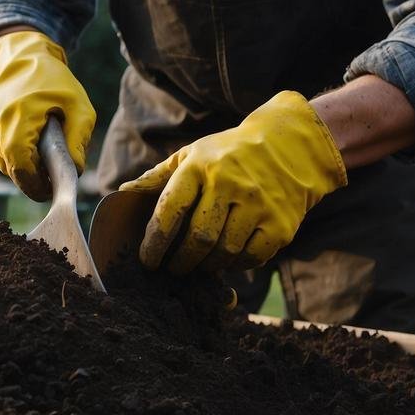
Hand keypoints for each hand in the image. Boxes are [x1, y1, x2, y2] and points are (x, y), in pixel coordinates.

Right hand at [0, 30, 95, 200]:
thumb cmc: (54, 80)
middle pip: (11, 168)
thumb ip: (78, 138)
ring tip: (47, 167)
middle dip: (32, 182)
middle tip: (52, 185)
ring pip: (6, 164)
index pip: (20, 161)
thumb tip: (75, 170)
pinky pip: (3, 156)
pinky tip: (36, 157)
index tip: (51, 189)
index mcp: (20, 115)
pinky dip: (18, 162)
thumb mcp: (78, 105)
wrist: (21, 57)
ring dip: (25, 172)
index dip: (34, 181)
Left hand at [120, 91, 346, 274]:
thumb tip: (123, 193)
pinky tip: (229, 258)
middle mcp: (230, 184)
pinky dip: (237, 264)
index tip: (147, 260)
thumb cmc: (230, 153)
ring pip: (224, 252)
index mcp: (201, 166)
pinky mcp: (281, 223)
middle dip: (180, 261)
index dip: (155, 241)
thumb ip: (159, 176)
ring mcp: (258, 204)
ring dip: (208, 265)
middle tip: (174, 268)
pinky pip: (252, 257)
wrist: (292, 145)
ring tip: (200, 263)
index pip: (170, 210)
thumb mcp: (194, 154)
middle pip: (198, 239)